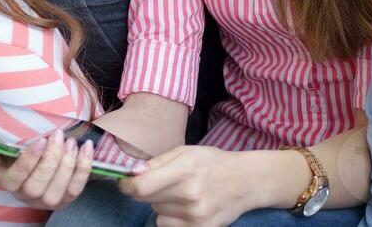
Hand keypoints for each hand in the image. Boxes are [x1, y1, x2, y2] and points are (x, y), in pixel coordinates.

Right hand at [0, 128, 92, 209]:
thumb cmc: (13, 152)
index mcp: (6, 181)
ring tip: (71, 141)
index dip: (29, 161)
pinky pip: (76, 189)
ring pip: (57, 190)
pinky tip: (86, 147)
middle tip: (58, 135)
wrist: (38, 160)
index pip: (16, 178)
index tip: (40, 139)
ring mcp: (46, 199)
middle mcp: (25, 194)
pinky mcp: (65, 198)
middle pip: (38, 185)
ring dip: (67, 165)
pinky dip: (84, 169)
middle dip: (51, 161)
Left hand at [119, 146, 257, 226]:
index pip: (143, 186)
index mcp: (186, 167)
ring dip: (161, 205)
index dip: (127, 185)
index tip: (125, 182)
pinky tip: (186, 208)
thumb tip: (132, 174)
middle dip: (146, 191)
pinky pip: (167, 226)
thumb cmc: (212, 163)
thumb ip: (157, 162)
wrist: (246, 182)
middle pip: (146, 199)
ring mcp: (196, 214)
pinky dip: (171, 218)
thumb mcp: (186, 152)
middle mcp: (191, 193)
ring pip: (157, 213)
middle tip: (164, 183)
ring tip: (181, 194)